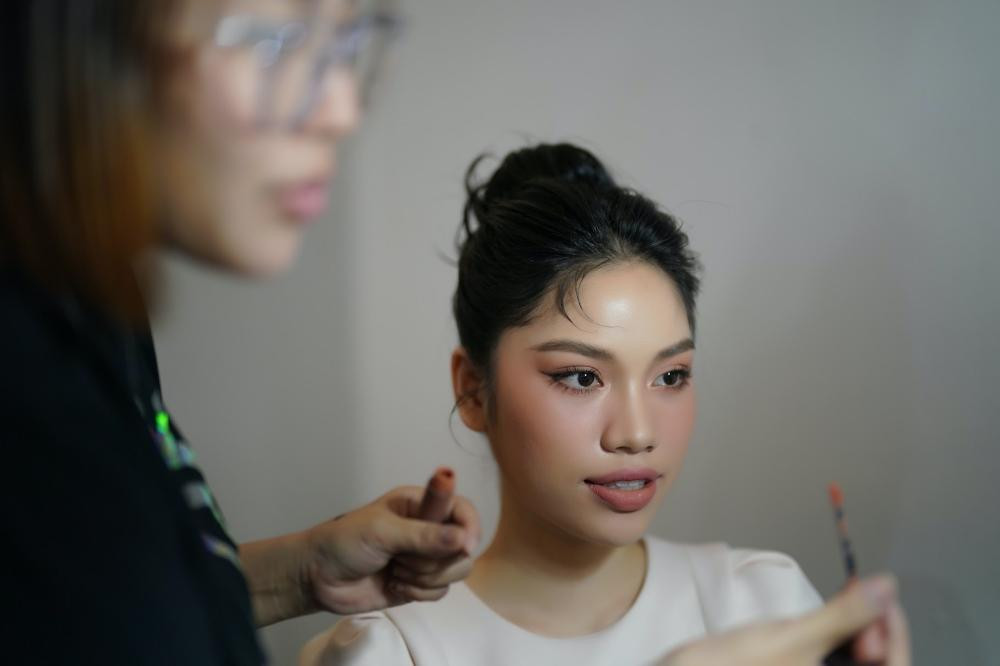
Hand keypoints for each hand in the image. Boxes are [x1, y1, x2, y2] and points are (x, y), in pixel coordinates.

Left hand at [305, 485, 480, 614]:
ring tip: (397, 571)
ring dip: (426, 577)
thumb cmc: (344, 542)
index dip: (469, 527)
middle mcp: (428, 528)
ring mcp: (425, 557)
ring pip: (456, 571)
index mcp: (420, 504)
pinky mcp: (420, 583)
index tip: (464, 545)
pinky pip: (441, 591)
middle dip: (435, 560)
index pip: (462, 510)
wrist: (318, 577)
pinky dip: (419, 592)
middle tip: (402, 558)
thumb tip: (462, 539)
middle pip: (464, 547)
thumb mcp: (383, 532)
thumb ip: (424, 535)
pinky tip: (394, 583)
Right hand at [663, 575, 910, 665]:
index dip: (894, 632)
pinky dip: (832, 649)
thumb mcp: (791, 637)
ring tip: (841, 607)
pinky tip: (823, 627)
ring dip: (853, 640)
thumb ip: (844, 615)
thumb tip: (886, 587)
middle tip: (858, 597)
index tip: (881, 595)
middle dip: (873, 633)